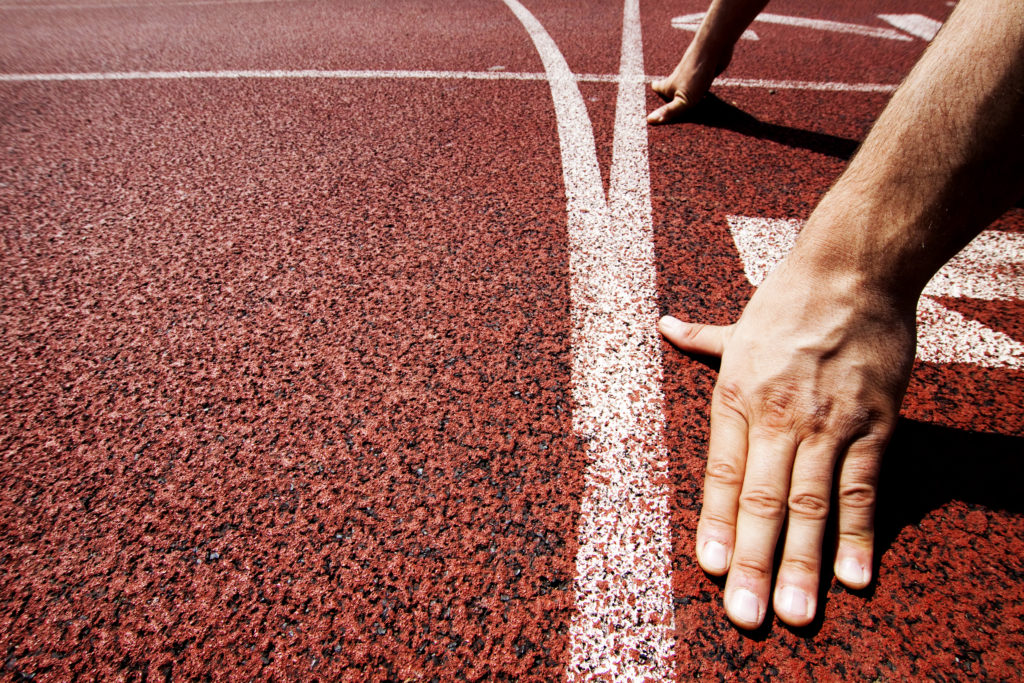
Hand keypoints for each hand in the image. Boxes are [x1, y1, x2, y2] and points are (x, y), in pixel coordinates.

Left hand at [660, 255, 916, 627]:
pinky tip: (855, 578)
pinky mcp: (874, 426)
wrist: (853, 271)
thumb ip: (701, 341)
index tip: (709, 569)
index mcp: (737, 399)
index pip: (721, 475)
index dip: (715, 525)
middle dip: (753, 562)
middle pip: (763, 501)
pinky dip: (860, 535)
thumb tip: (665, 327)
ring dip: (804, 563)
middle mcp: (778, 418)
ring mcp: (828, 425)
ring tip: (797, 612)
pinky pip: (864, 489)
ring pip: (812, 505)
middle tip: (747, 616)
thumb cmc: (789, 300)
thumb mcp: (737, 326)